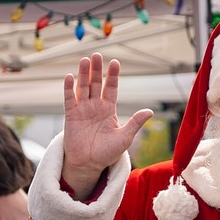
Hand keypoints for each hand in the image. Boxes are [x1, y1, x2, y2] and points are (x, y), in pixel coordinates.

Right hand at [62, 54, 152, 189]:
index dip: (113, 76)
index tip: (115, 63)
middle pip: (95, 83)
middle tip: (97, 55)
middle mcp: (95, 106)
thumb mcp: (124, 138)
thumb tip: (150, 111)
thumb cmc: (107, 153)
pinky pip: (69, 99)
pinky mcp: (70, 116)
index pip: (111, 88)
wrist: (89, 165)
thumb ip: (135, 123)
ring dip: (83, 74)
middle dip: (96, 69)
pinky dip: (68, 88)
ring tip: (85, 60)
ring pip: (82, 88)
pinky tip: (69, 77)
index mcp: (109, 110)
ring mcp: (82, 110)